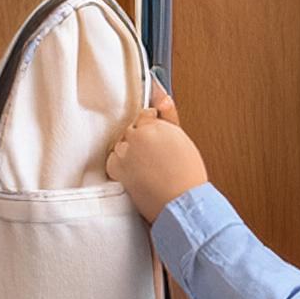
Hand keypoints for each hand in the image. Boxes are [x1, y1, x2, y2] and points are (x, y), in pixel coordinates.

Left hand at [107, 81, 208, 221]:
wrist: (181, 204)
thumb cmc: (187, 176)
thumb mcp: (182, 139)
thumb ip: (169, 115)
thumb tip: (160, 94)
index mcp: (158, 124)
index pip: (144, 115)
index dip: (151, 129)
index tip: (155, 141)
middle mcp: (140, 134)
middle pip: (131, 129)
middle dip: (140, 140)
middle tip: (154, 158)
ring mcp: (127, 150)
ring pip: (122, 144)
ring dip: (130, 152)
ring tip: (147, 168)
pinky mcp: (118, 166)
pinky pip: (113, 159)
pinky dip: (121, 166)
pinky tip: (137, 174)